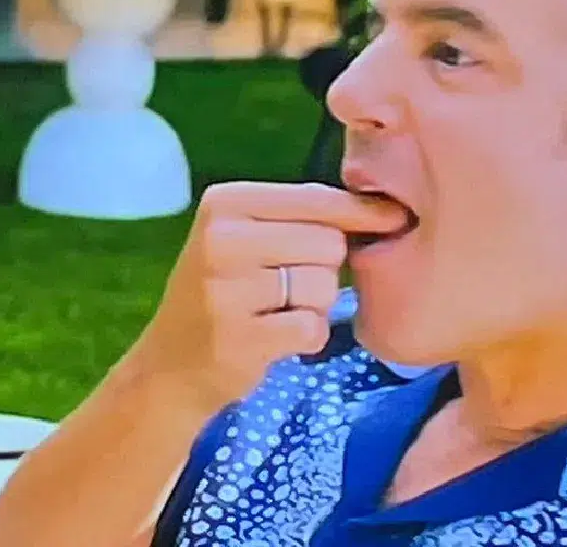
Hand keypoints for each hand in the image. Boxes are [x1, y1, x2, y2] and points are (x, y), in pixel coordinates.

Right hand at [130, 181, 408, 418]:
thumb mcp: (246, 238)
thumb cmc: (227, 292)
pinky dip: (307, 337)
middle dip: (325, 269)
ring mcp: (226, 291)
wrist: (171, 366)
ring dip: (315, 306)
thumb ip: (303, 218)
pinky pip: (313, 329)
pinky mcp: (239, 339)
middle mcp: (219, 240)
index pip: (317, 198)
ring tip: (274, 312)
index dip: (362, 212)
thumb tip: (389, 211)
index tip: (395, 218)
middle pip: (329, 244)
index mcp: (224, 203)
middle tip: (287, 286)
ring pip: (324, 287)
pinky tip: (274, 338)